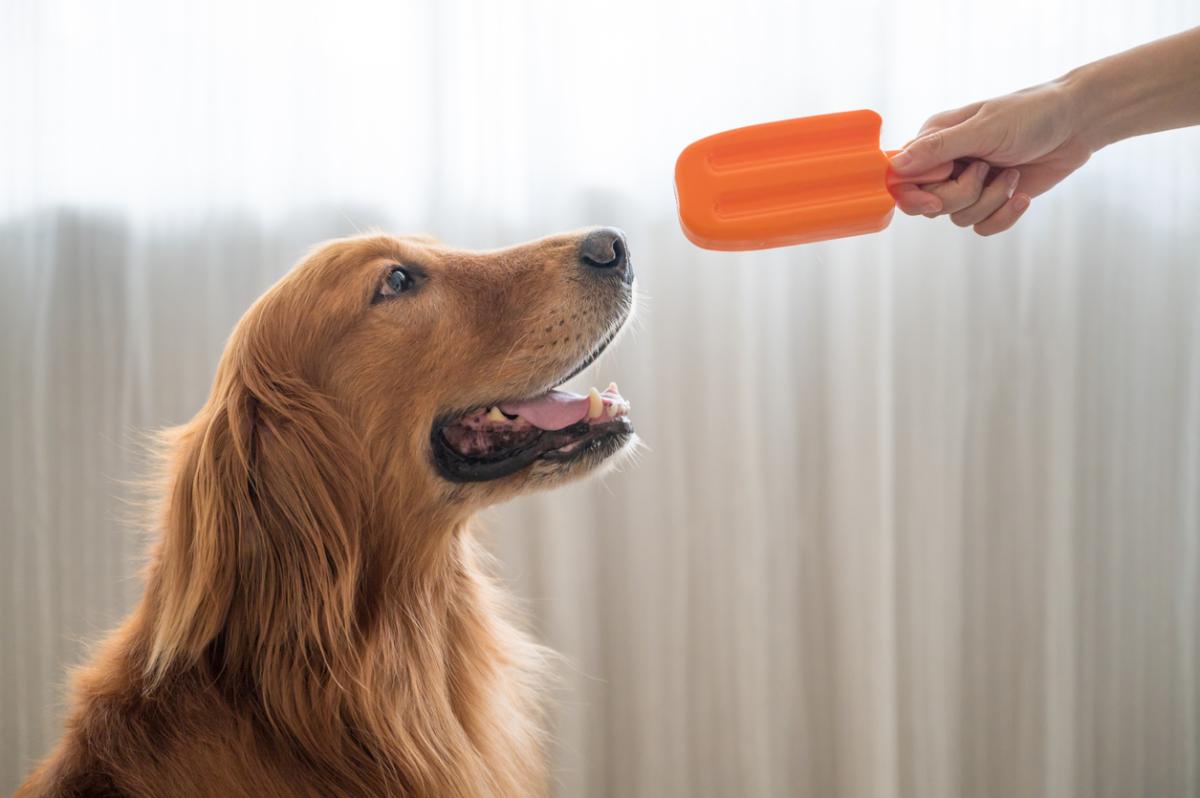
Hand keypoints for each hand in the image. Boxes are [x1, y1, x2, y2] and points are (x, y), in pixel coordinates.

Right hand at [889, 81, 1094, 235]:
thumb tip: (894, 167)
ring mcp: (969, 185)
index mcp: (935, 143)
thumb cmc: (1031, 115)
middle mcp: (947, 166)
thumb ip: (937, 149)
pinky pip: (982, 227)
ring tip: (1012, 174)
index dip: (914, 194)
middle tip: (986, 170)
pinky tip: (1021, 194)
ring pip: (957, 218)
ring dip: (990, 200)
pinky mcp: (992, 201)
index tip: (935, 196)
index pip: (903, 180)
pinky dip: (1004, 215)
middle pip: (929, 205)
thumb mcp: (982, 129)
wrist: (1077, 125)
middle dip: (961, 195)